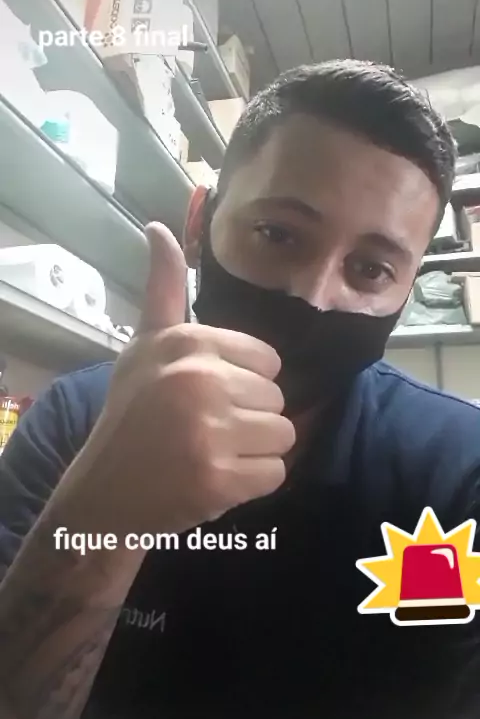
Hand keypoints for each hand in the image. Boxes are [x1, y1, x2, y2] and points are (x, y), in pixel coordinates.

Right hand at [75, 223, 294, 536]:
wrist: (106, 491)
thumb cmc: (132, 413)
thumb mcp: (145, 344)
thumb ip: (163, 288)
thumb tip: (158, 227)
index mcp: (188, 341)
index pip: (268, 360)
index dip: (244, 383)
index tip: (206, 398)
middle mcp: (200, 379)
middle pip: (277, 398)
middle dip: (250, 418)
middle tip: (204, 430)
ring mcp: (210, 431)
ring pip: (284, 435)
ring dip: (255, 451)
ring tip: (213, 453)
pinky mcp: (220, 479)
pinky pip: (276, 474)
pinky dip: (252, 483)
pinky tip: (216, 479)